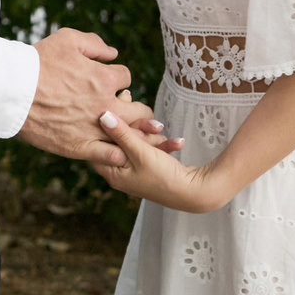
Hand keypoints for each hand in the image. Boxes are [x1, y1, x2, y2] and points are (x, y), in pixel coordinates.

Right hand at [18, 29, 164, 166]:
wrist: (11, 89)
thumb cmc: (37, 62)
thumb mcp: (66, 39)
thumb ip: (94, 43)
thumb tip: (113, 53)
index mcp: (103, 78)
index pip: (125, 78)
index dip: (116, 77)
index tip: (106, 81)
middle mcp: (105, 105)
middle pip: (140, 110)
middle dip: (136, 107)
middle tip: (126, 107)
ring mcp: (95, 128)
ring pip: (131, 135)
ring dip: (132, 132)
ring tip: (124, 130)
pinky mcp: (81, 146)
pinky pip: (112, 155)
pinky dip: (116, 152)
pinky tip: (109, 146)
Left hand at [93, 108, 222, 212]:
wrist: (197, 194)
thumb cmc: (164, 177)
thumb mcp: (139, 152)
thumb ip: (120, 133)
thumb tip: (101, 115)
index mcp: (112, 173)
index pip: (97, 145)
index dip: (101, 125)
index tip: (107, 105)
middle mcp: (120, 174)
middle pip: (117, 141)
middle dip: (131, 126)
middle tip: (130, 101)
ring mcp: (136, 171)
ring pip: (136, 143)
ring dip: (150, 135)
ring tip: (160, 127)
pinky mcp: (152, 168)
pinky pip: (151, 150)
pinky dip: (162, 145)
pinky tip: (178, 143)